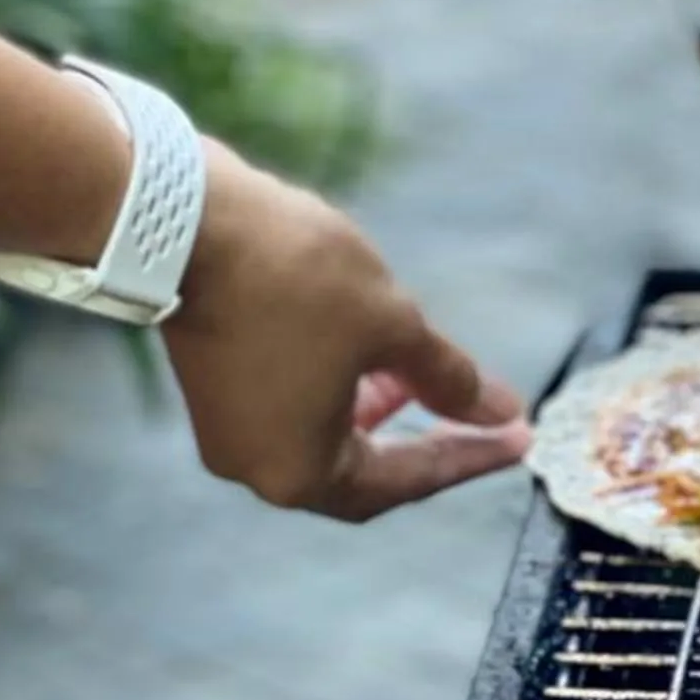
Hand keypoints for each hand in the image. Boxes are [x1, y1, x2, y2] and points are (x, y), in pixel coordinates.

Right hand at [167, 142, 531, 519]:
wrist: (180, 217)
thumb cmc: (295, 277)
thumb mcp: (392, 326)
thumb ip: (449, 379)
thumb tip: (500, 413)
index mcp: (299, 472)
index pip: (404, 482)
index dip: (468, 457)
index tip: (518, 438)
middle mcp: (255, 467)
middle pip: (363, 475)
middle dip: (428, 442)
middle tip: (487, 418)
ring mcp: (227, 429)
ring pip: (326, 440)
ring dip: (381, 413)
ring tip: (425, 376)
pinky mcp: (214, 387)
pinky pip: (294, 410)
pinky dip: (340, 393)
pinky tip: (370, 356)